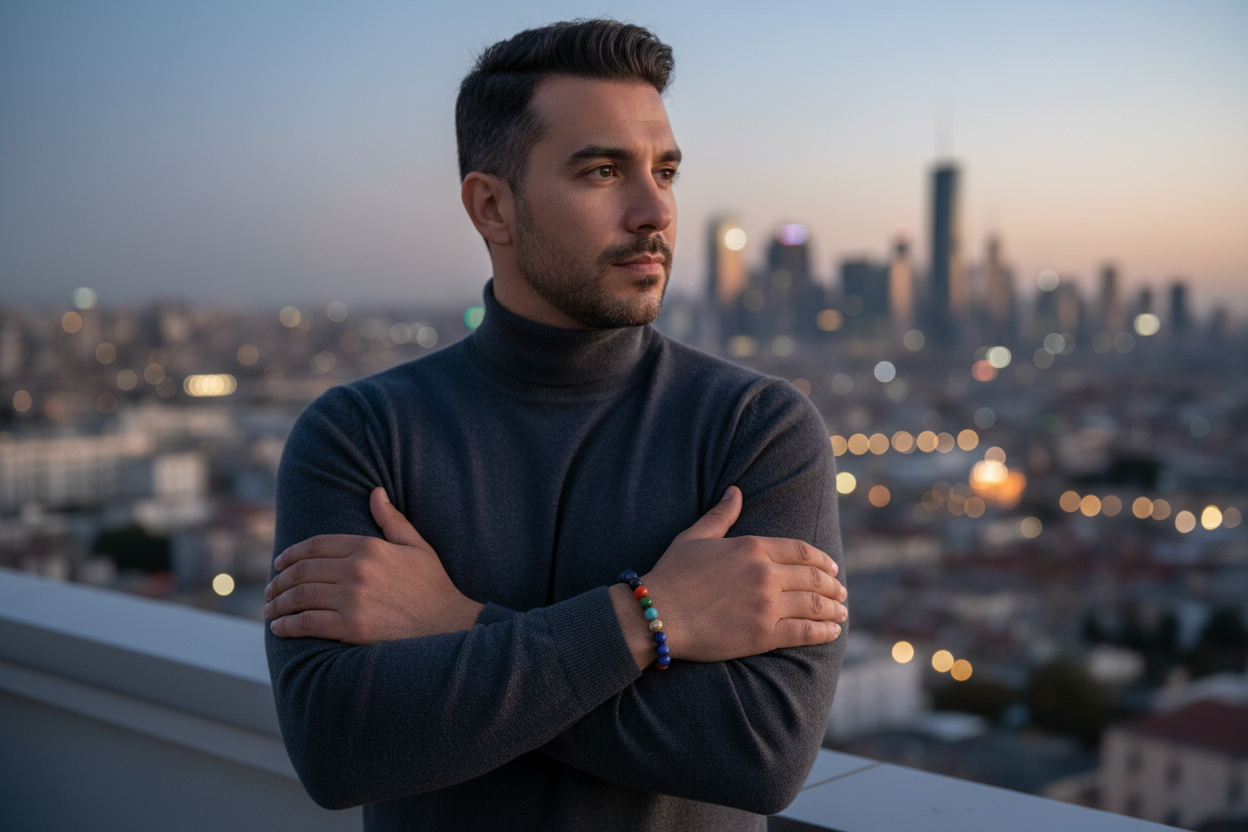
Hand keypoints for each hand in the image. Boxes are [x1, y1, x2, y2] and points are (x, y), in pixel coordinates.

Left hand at [265, 488, 483, 643]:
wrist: (450, 624)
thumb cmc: (433, 585)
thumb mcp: (417, 546)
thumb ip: (392, 520)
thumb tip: (375, 492)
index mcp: (368, 547)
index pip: (317, 546)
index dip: (292, 554)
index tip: (279, 563)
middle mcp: (356, 570)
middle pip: (302, 571)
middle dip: (279, 580)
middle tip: (270, 589)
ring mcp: (352, 599)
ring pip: (300, 596)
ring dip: (278, 603)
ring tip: (270, 609)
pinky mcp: (351, 627)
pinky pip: (308, 623)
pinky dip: (288, 625)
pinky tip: (280, 628)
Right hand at [611, 486, 846, 668]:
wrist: (657, 614)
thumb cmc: (671, 574)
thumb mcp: (695, 537)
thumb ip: (721, 515)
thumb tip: (735, 491)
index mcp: (752, 547)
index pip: (801, 551)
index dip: (821, 560)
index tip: (830, 567)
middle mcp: (765, 573)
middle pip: (813, 578)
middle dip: (832, 585)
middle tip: (841, 592)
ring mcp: (767, 605)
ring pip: (814, 605)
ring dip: (833, 608)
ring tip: (841, 612)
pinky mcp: (764, 634)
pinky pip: (805, 632)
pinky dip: (824, 631)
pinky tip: (833, 632)